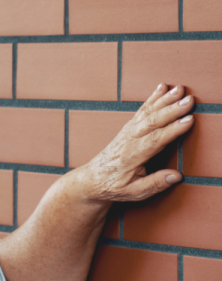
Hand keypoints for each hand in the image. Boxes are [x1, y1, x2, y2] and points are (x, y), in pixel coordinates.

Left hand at [75, 83, 195, 202]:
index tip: (188, 121)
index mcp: (132, 156)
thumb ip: (154, 184)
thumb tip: (177, 176)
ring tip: (180, 89)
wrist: (91, 180)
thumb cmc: (112, 187)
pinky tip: (163, 88)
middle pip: (152, 122)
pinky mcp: (127, 128)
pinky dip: (152, 98)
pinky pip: (141, 111)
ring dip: (164, 100)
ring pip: (147, 113)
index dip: (172, 130)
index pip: (154, 140)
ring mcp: (127, 132)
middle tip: (189, 100)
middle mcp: (129, 141)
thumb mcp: (133, 192)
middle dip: (171, 110)